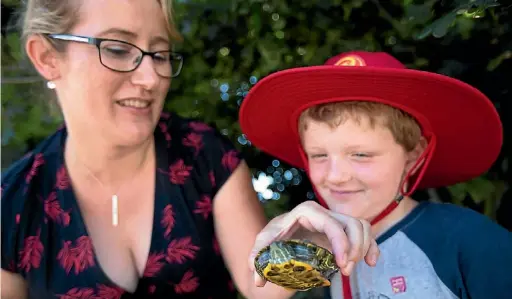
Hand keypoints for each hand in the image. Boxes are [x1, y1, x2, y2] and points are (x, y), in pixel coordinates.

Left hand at [248, 200, 379, 287]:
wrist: (278, 240)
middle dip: (354, 247)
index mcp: (306, 212)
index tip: (340, 264)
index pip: (330, 222)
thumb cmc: (272, 239)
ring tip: (349, 269)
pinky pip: (364, 233)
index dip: (340, 242)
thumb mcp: (263, 244)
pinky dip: (371, 246)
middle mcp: (324, 213)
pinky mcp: (342, 232)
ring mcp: (335, 221)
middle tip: (344, 269)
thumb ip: (258, 255)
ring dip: (363, 248)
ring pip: (361, 226)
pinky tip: (371, 263)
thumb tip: (257, 273)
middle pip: (351, 223)